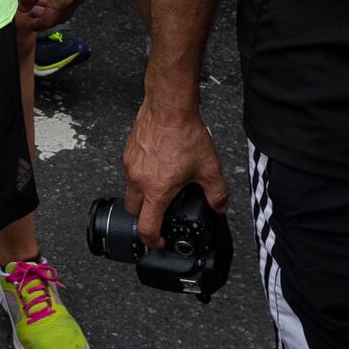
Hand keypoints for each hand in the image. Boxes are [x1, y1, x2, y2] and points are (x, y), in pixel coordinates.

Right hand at [122, 87, 228, 246]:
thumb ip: (217, 193)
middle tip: (160, 213)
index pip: (146, 227)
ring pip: (131, 189)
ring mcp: (130, 165)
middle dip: (145, 217)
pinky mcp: (128, 151)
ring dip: (143, 194)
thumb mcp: (209, 168)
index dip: (152, 241)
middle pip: (133, 211)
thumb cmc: (185, 134)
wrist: (169, 107)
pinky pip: (131, 171)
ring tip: (163, 184)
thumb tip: (220, 206)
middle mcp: (139, 180)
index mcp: (157, 190)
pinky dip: (142, 174)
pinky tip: (158, 164)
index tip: (159, 241)